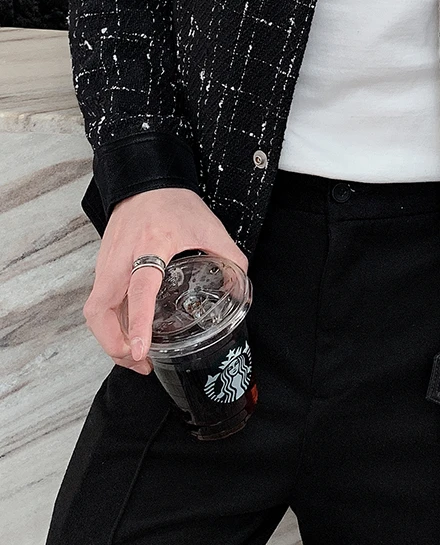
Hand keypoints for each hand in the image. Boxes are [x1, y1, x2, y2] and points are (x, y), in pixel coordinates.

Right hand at [82, 187, 248, 375]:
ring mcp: (107, 263)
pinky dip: (108, 324)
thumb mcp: (210, 228)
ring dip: (109, 339)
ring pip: (95, 311)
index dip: (139, 323)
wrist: (146, 182)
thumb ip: (230, 258)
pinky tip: (128, 334)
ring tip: (135, 356)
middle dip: (115, 345)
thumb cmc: (175, 204)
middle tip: (141, 361)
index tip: (141, 349)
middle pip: (101, 310)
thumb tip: (239, 287)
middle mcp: (122, 258)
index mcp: (151, 246)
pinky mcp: (102, 267)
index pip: (139, 290)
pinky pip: (98, 303)